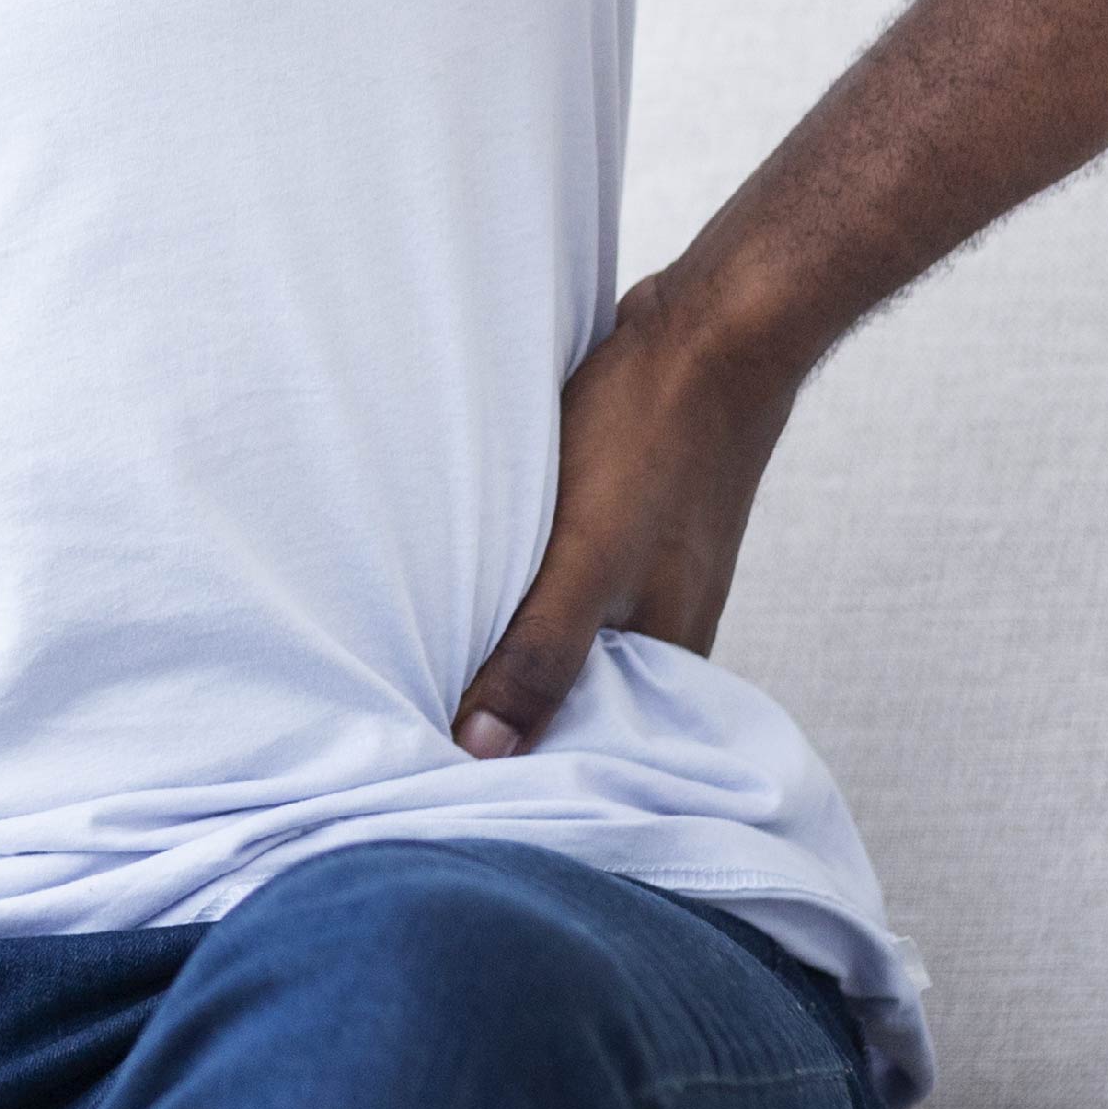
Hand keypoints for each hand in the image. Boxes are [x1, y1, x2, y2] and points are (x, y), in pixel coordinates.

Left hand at [452, 268, 811, 758]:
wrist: (708, 333)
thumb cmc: (652, 441)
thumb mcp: (586, 560)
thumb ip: (540, 655)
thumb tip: (483, 750)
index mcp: (672, 659)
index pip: (587, 746)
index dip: (516, 760)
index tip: (434, 775)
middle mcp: (661, 628)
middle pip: (566, 691)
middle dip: (496, 701)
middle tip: (399, 716)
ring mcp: (641, 575)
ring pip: (553, 628)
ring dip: (496, 635)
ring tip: (409, 654)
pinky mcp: (616, 527)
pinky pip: (552, 576)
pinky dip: (510, 581)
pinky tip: (455, 576)